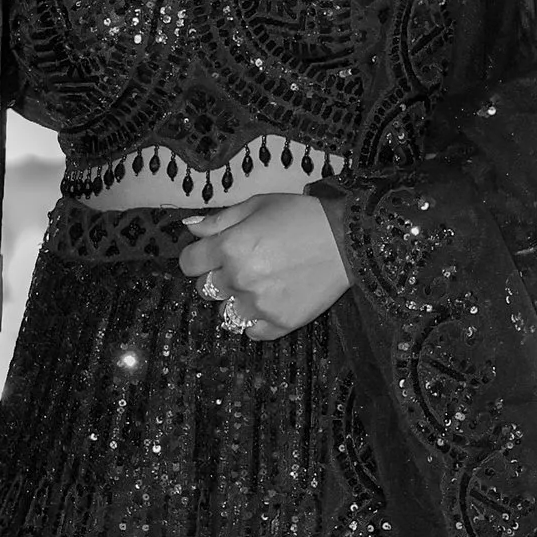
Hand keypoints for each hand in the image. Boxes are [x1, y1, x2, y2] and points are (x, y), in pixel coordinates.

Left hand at [175, 194, 349, 341]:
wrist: (347, 239)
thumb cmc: (301, 216)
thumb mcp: (257, 205)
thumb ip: (219, 220)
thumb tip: (190, 230)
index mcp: (229, 247)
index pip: (189, 264)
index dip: (198, 258)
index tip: (211, 255)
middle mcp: (239, 279)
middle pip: (206, 289)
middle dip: (220, 277)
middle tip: (245, 266)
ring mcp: (259, 305)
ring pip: (227, 313)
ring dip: (238, 301)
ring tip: (262, 284)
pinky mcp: (280, 323)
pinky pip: (252, 332)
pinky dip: (257, 321)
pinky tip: (272, 302)